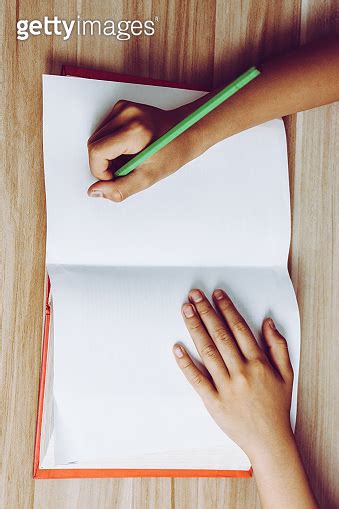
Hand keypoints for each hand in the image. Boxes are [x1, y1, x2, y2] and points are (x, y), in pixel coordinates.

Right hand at [87, 100, 199, 200]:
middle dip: (104, 163)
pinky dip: (110, 144)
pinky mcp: (121, 107)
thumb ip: (120, 188)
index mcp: (134, 130)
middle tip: (125, 169)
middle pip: (93, 145)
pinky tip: (127, 148)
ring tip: (128, 159)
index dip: (101, 170)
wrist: (187, 132)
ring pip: (96, 139)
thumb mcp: (147, 178)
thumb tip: (95, 191)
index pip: (96, 152)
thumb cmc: (172, 153)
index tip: (116, 176)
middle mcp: (126, 114)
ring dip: (107, 154)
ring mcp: (123, 108)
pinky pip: (103, 130)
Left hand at [173, 288, 293, 459]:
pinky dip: (185, 363)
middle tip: (194, 295)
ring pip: (207, 351)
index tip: (216, 294)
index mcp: (259, 362)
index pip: (239, 328)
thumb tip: (268, 322)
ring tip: (186, 310)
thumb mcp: (286, 374)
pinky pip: (197, 379)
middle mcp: (241, 371)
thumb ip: (278, 346)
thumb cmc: (276, 406)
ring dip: (195, 328)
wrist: (269, 440)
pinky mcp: (213, 402)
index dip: (226, 308)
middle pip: (220, 334)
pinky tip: (177, 347)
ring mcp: (226, 386)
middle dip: (206, 311)